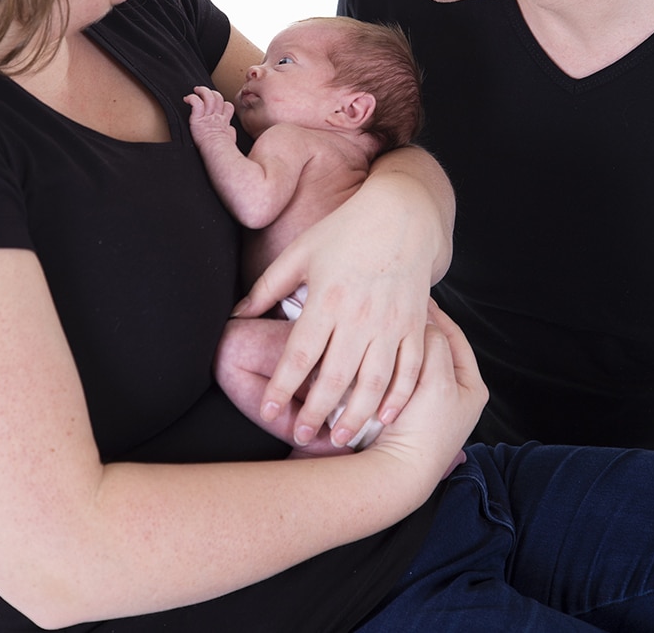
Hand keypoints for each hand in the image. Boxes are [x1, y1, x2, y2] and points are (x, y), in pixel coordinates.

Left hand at [184, 86, 235, 146]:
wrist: (218, 152)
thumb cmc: (223, 150)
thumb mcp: (230, 139)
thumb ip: (229, 132)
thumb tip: (230, 130)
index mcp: (223, 122)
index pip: (227, 106)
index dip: (223, 103)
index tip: (217, 105)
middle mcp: (216, 117)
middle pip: (218, 98)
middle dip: (212, 93)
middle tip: (204, 93)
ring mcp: (208, 117)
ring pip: (208, 96)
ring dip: (202, 91)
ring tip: (196, 90)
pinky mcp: (198, 119)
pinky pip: (196, 103)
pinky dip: (192, 98)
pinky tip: (187, 99)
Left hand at [232, 163, 447, 447]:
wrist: (403, 214)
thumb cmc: (346, 230)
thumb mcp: (301, 251)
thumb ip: (268, 286)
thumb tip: (238, 314)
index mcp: (326, 299)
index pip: (299, 354)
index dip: (282, 386)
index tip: (268, 412)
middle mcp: (359, 316)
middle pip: (335, 377)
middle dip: (316, 412)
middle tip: (301, 436)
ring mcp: (391, 323)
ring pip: (373, 382)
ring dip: (356, 415)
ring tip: (340, 439)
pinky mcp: (415, 325)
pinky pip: (410, 369)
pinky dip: (399, 397)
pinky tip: (385, 417)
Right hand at [369, 300, 486, 491]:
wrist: (396, 470)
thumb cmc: (425, 429)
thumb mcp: (438, 379)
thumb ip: (434, 343)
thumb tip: (423, 323)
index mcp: (472, 387)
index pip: (454, 337)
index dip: (435, 314)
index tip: (417, 295)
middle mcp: (454, 394)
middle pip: (434, 347)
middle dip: (416, 328)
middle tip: (398, 306)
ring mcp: (430, 403)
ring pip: (415, 360)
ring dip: (401, 344)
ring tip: (386, 324)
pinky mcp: (406, 410)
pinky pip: (399, 376)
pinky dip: (390, 363)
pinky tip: (377, 351)